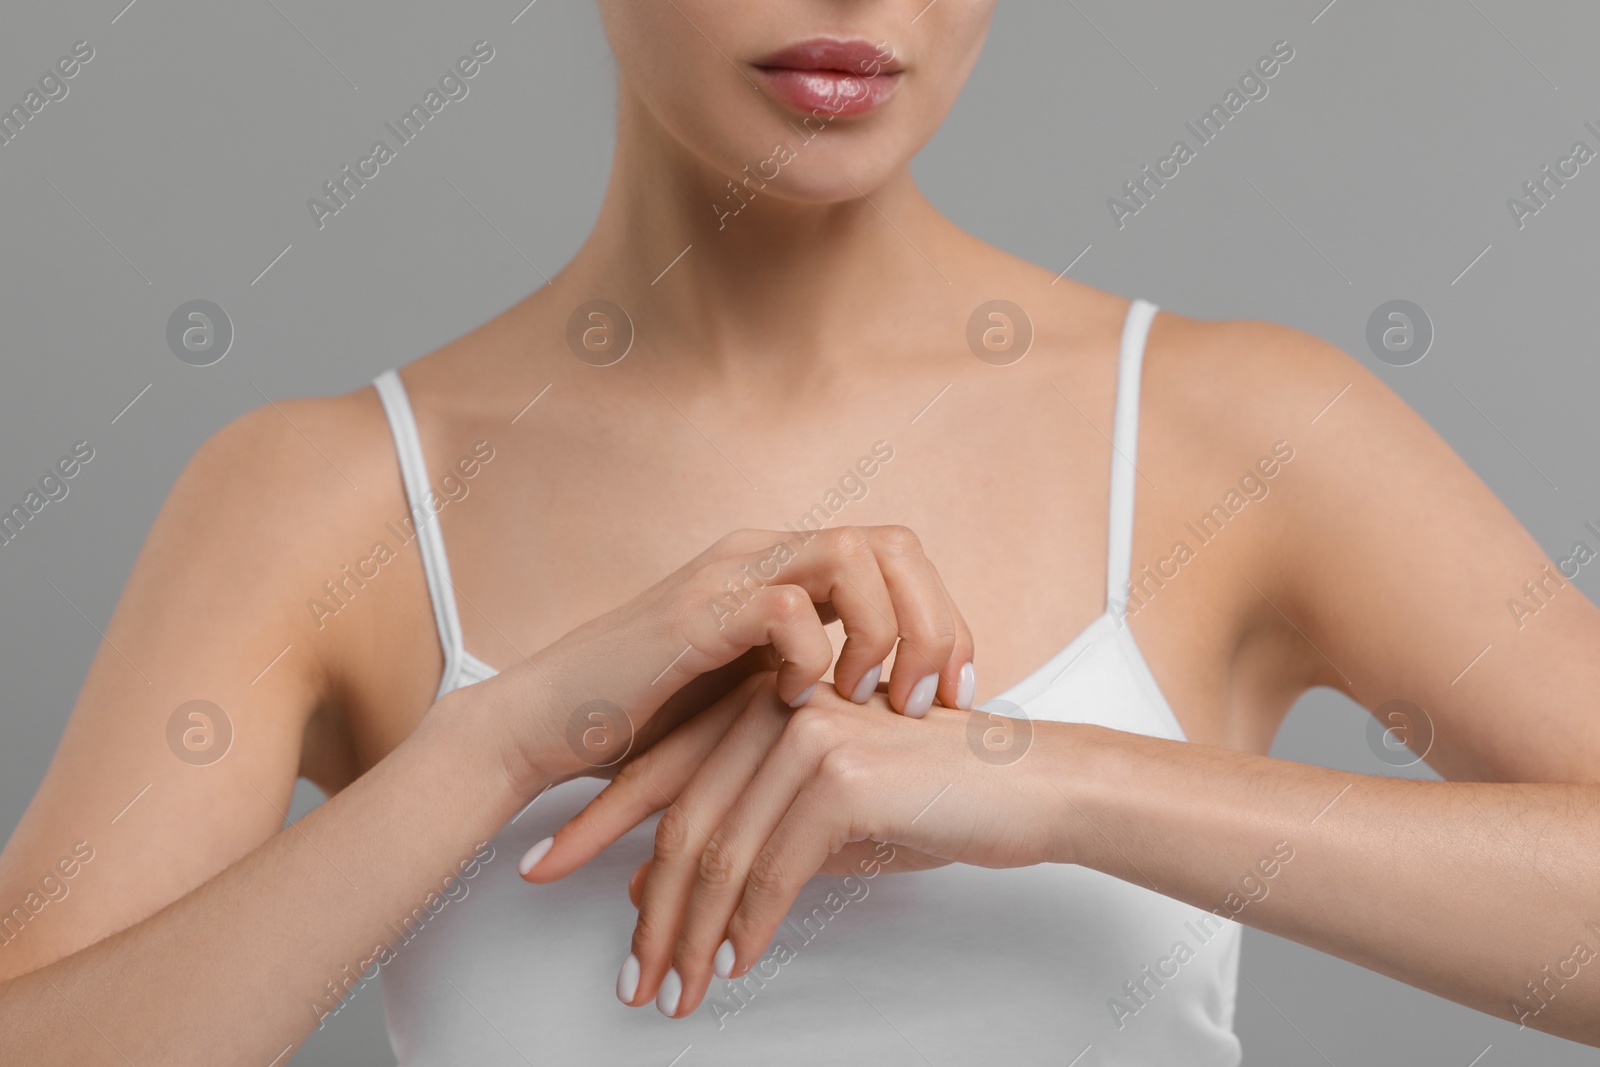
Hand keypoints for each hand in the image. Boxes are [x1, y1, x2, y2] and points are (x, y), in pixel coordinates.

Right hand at [470, 526, 978, 789]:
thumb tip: (906, 707)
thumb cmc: (648, 722)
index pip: (900, 558)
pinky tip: (796, 703)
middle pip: (895, 544)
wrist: (547, 727)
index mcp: (785, 571)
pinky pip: (786, 608)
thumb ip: (822, 680)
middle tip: (930, 701)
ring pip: (852, 556)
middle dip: (936, 623)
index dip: (946, 621)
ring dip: (882, 634)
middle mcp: (763, 557)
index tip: (958, 695)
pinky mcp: (694, 614)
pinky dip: (809, 658)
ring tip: (869, 699)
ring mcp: (728, 576)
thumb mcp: (760, 696)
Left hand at [523, 677, 1066, 1016]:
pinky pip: (774, 869)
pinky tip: (735, 963)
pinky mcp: (842, 776)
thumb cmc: (932, 799)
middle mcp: (777, 709)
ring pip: (722, 851)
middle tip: (631, 975)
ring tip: (674, 991)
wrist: (1030, 786)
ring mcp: (808, 737)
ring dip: (692, 934)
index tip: (547, 872)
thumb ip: (744, 839)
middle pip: (685, 822)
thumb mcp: (823, 821)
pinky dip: (750, 925)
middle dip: (650, 911)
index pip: (662, 771)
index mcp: (763, 706)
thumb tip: (655, 883)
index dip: (598, 828)